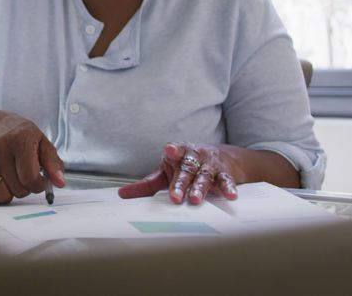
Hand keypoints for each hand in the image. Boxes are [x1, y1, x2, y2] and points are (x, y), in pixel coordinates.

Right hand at [0, 113, 64, 204]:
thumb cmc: (21, 135)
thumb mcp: (42, 142)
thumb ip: (53, 163)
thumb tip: (59, 182)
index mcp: (20, 139)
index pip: (30, 177)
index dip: (38, 185)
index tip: (39, 181)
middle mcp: (0, 147)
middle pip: (18, 189)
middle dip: (26, 188)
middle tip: (26, 177)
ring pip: (3, 196)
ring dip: (12, 193)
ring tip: (14, 180)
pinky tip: (2, 183)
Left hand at [117, 142, 239, 204]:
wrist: (222, 158)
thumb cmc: (186, 167)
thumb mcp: (166, 173)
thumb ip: (147, 184)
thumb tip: (122, 194)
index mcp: (179, 154)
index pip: (175, 151)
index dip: (173, 151)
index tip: (169, 151)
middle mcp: (195, 156)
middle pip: (187, 169)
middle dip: (181, 183)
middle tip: (175, 197)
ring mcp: (210, 164)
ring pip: (204, 176)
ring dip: (200, 188)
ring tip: (195, 200)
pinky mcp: (225, 173)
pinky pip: (226, 180)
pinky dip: (229, 187)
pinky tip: (230, 196)